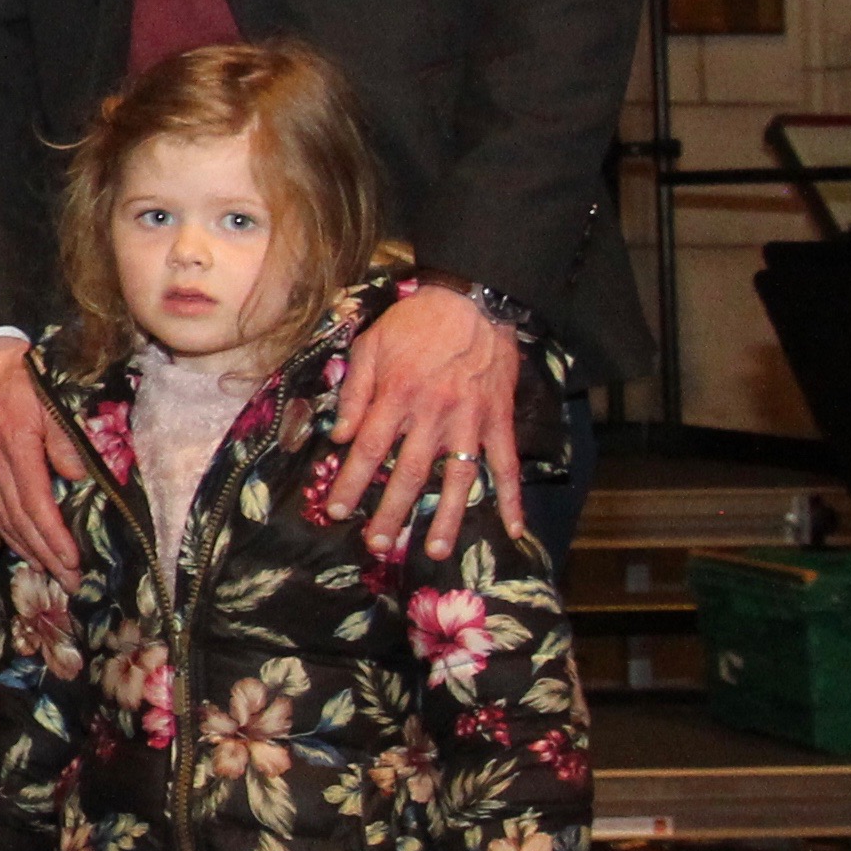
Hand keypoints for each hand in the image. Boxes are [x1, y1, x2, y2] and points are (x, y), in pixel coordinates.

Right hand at [0, 336, 85, 581]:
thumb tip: (78, 478)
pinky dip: (6, 531)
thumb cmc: (23, 376)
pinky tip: (17, 544)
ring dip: (25, 548)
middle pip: (19, 521)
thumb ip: (65, 440)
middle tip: (67, 580)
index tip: (72, 561)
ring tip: (46, 569)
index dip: (54, 538)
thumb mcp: (51, 401)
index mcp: (16, 450)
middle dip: (45, 554)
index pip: (36, 505)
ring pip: (3, 518)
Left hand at [323, 287, 521, 562]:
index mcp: (396, 397)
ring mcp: (470, 421)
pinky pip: (506, 465)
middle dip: (390, 513)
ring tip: (433, 550)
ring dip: (446, 518)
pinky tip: (513, 528)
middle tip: (376, 545)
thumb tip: (337, 435)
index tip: (337, 510)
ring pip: (457, 478)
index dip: (351, 483)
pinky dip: (511, 497)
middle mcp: (431, 415)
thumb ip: (353, 391)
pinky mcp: (500, 421)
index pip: (367, 449)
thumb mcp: (370, 345)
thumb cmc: (416, 323)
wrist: (475, 300)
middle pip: (408, 473)